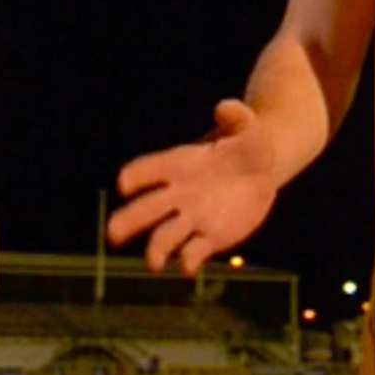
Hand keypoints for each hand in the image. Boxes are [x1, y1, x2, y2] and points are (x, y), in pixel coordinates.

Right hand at [107, 100, 281, 272]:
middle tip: (112, 234)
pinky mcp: (210, 238)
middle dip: (127, 221)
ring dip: (155, 251)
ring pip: (163, 238)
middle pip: (144, 210)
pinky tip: (187, 268)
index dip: (135, 177)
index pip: (147, 170)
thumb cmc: (248, 144)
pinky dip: (188, 261)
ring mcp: (191, 219)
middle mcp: (176, 195)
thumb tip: (223, 107)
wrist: (261, 172)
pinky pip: (193, 253)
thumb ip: (236, 116)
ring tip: (153, 265)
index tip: (125, 184)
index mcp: (177, 165)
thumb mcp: (248, 126)